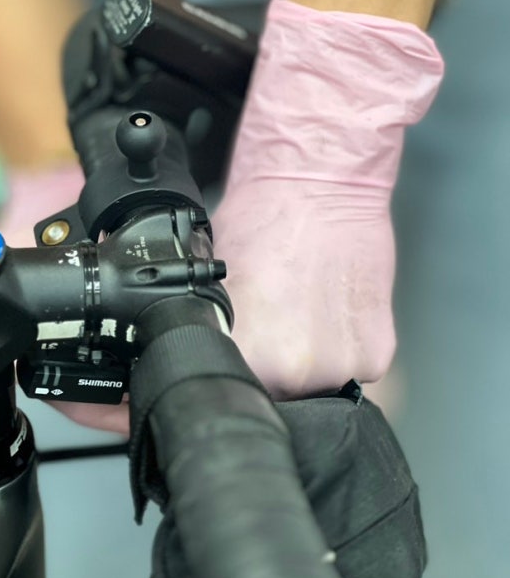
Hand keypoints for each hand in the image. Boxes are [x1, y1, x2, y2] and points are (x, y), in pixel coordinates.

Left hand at [212, 0, 443, 399]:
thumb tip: (198, 355)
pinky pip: (352, 369)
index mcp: (249, 354)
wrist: (319, 180)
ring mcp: (343, 364)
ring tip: (300, 312)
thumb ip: (212, 332)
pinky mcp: (378, 352)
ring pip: (316, 388)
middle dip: (267, 370)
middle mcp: (298, 370)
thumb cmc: (264, 217)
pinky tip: (327, 307)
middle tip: (269, 327)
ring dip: (306, 362)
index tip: (231, 358)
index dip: (227, 377)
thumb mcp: (211, 281)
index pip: (230, 394)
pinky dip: (340, 346)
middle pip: (274, 397)